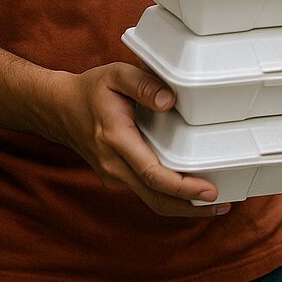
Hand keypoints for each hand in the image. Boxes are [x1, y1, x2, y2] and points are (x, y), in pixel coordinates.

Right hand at [47, 62, 230, 216]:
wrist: (59, 108)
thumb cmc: (90, 89)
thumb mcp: (116, 75)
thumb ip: (143, 84)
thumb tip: (169, 100)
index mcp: (116, 139)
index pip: (152, 173)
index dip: (182, 187)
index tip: (208, 191)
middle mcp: (114, 165)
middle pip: (155, 197)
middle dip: (189, 206)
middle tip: (222, 205)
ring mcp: (113, 174)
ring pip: (150, 200)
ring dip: (181, 206)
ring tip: (213, 205)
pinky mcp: (117, 175)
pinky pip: (145, 192)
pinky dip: (168, 197)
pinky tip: (189, 194)